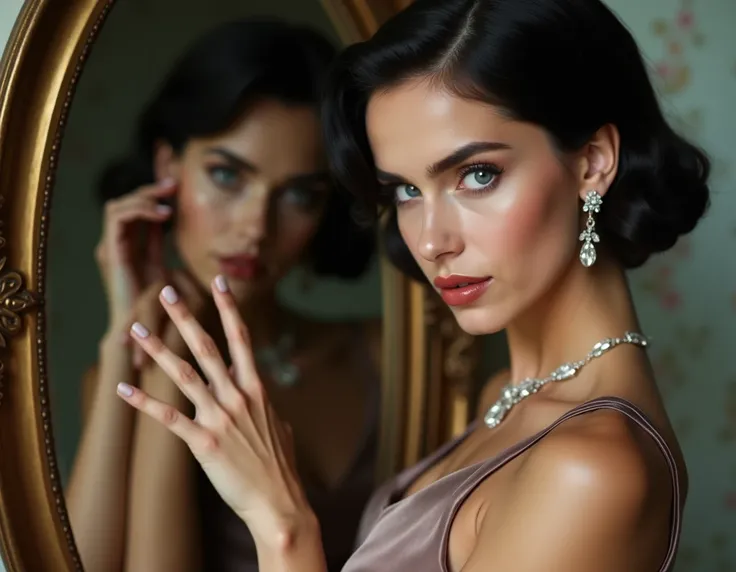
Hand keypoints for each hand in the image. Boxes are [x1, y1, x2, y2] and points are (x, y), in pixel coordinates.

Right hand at [95, 178, 176, 325]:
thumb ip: (157, 243)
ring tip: (168, 203)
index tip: (175, 187)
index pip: (134, 210)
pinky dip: (140, 211)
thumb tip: (168, 221)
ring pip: (117, 206)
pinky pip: (118, 218)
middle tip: (173, 185)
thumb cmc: (151, 305)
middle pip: (124, 203)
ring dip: (143, 198)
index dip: (152, 195)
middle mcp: (114, 244)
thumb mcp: (159, 266)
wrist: (138, 329)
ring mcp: (110, 247)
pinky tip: (162, 216)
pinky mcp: (111, 252)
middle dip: (148, 191)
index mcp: (125, 246)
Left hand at [116, 275, 310, 544]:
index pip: (241, 338)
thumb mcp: (279, 428)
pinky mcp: (204, 442)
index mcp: (256, 388)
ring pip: (184, 375)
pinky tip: (123, 388)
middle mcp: (237, 396)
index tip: (218, 282)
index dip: (229, 308)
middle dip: (186, 317)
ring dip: (158, 350)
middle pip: (207, 347)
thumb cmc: (280, 466)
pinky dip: (144, 402)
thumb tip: (263, 400)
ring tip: (136, 329)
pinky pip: (169, 417)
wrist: (278, 500)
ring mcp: (220, 417)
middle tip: (166, 292)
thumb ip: (267, 408)